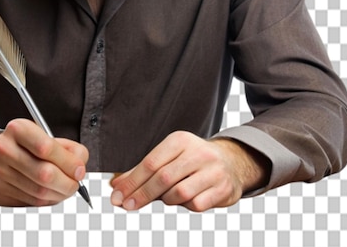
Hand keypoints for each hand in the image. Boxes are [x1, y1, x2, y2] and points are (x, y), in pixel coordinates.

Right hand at [0, 118, 88, 206]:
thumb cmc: (27, 144)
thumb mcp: (46, 135)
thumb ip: (68, 148)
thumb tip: (79, 167)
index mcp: (17, 129)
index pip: (46, 147)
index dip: (68, 162)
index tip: (80, 169)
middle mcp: (3, 149)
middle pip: (43, 174)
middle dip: (67, 183)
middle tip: (76, 183)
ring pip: (38, 193)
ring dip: (59, 194)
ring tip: (65, 188)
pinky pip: (30, 203)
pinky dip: (46, 201)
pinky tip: (50, 193)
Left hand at [110, 132, 269, 211]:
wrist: (230, 162)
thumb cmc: (192, 161)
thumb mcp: (169, 157)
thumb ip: (143, 172)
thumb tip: (116, 187)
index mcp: (180, 140)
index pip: (151, 162)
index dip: (132, 181)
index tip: (118, 195)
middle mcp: (197, 152)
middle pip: (162, 178)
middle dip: (141, 194)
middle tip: (127, 205)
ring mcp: (212, 170)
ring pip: (179, 193)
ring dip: (166, 199)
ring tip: (165, 197)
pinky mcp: (223, 188)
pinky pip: (197, 204)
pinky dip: (186, 205)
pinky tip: (186, 199)